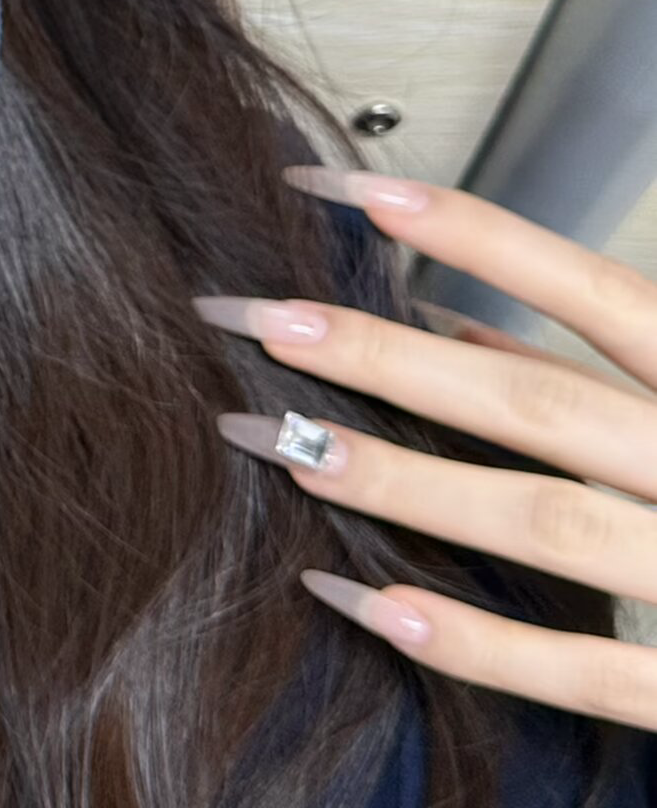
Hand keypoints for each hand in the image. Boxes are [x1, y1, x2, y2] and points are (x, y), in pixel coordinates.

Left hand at [192, 166, 656, 730]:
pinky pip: (586, 671)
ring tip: (272, 440)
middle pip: (534, 403)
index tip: (336, 185)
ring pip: (544, 524)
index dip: (466, 230)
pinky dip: (467, 638)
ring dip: (397, 483)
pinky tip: (356, 596)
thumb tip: (452, 319)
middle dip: (379, 357)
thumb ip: (605, 354)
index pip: (592, 286)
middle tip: (251, 318)